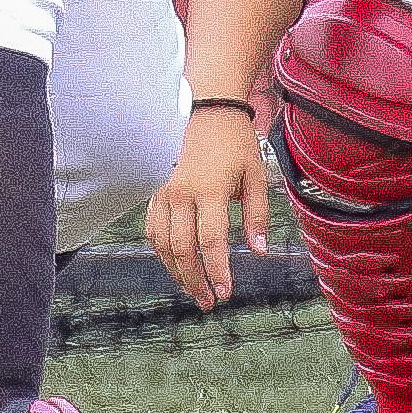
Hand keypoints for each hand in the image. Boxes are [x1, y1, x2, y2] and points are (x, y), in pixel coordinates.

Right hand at [148, 105, 282, 309]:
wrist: (208, 110)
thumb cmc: (236, 142)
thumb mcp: (256, 175)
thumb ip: (257, 215)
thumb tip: (259, 251)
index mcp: (210, 189)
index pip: (211, 241)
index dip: (218, 271)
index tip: (227, 293)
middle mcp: (182, 194)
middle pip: (183, 249)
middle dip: (196, 281)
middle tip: (210, 302)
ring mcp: (164, 193)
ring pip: (163, 244)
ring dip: (177, 272)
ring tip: (194, 290)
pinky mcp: (156, 192)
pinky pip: (153, 230)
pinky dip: (162, 253)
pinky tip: (175, 265)